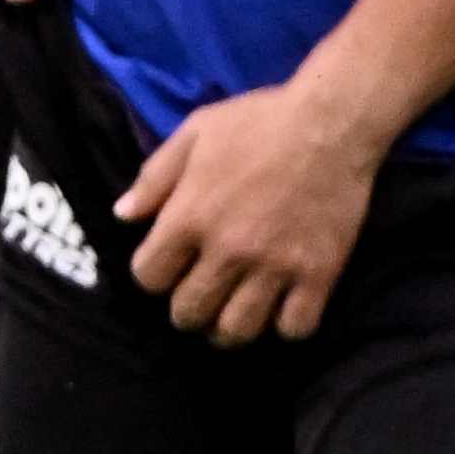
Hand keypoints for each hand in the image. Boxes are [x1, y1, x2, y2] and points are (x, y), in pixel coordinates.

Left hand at [117, 77, 386, 343]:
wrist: (332, 122)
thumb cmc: (257, 121)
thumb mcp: (193, 134)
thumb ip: (154, 177)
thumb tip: (122, 215)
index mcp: (189, 217)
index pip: (148, 278)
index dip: (153, 276)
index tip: (167, 267)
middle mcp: (228, 250)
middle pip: (189, 313)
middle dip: (187, 310)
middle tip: (201, 296)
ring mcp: (275, 266)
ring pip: (238, 331)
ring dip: (229, 329)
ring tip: (234, 313)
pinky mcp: (319, 273)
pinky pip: (295, 328)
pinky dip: (286, 326)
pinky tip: (282, 308)